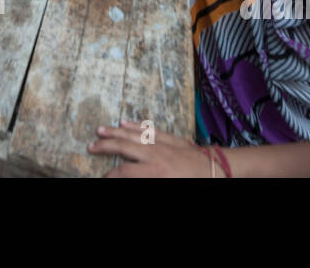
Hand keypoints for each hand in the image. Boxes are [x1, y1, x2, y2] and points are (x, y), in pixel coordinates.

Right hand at [88, 121, 222, 177]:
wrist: (220, 170)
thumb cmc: (194, 182)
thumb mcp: (169, 187)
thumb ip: (146, 182)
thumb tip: (129, 177)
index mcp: (155, 171)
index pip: (124, 172)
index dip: (110, 175)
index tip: (101, 177)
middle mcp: (155, 155)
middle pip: (124, 147)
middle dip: (105, 146)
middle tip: (90, 146)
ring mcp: (163, 143)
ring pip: (134, 134)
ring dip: (116, 131)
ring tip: (100, 129)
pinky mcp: (171, 138)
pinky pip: (150, 129)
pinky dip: (136, 125)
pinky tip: (125, 121)